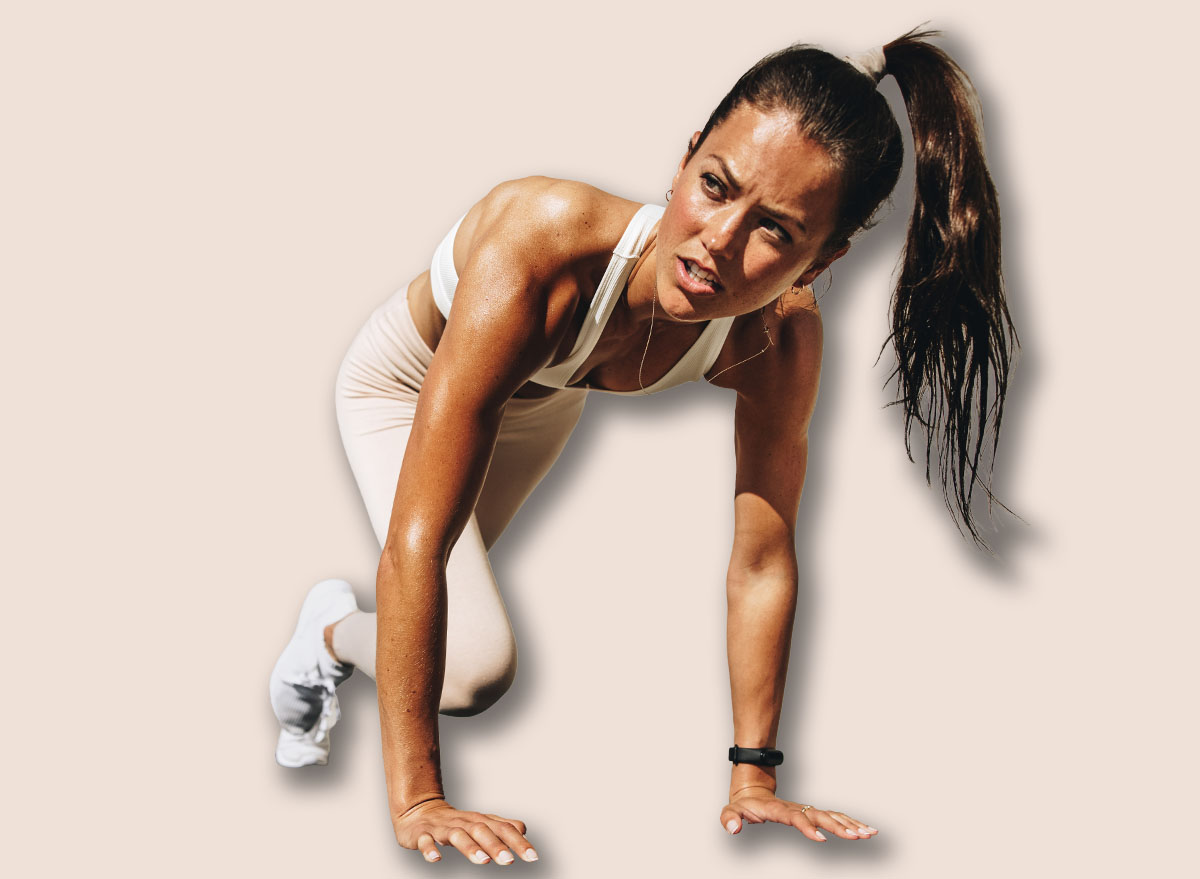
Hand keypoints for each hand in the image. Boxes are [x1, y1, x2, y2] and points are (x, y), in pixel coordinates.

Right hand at [392, 798, 538, 864]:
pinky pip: (426, 841)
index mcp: (479, 821)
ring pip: (457, 836)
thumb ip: (502, 826)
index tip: (533, 857)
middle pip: (482, 831)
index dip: (518, 842)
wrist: (419, 811)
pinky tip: (436, 858)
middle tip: (509, 861)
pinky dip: (430, 849)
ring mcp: (442, 828)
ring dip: (470, 848)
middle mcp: (463, 823)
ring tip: (482, 861)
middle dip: (496, 845)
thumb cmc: (455, 822)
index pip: (503, 829)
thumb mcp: (480, 822)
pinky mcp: (422, 835)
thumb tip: (523, 830)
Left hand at [720, 786, 878, 841]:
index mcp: (780, 809)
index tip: (821, 839)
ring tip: (870, 833)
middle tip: (857, 836)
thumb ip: (729, 818)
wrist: (753, 789)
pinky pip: (835, 817)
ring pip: (832, 815)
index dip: (807, 827)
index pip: (796, 818)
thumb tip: (733, 829)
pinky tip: (866, 830)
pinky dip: (851, 823)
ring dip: (851, 824)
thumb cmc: (744, 804)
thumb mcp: (732, 810)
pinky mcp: (812, 814)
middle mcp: (797, 808)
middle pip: (821, 816)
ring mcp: (806, 809)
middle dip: (839, 826)